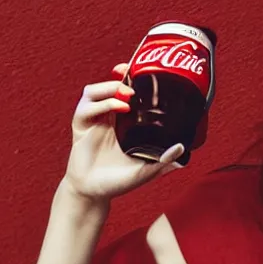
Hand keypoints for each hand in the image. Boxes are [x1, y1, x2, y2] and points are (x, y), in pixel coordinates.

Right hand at [62, 63, 184, 201]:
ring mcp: (92, 122)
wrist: (93, 194)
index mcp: (123, 123)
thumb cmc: (118, 182)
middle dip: (119, 74)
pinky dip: (101, 104)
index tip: (143, 69)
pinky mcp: (80, 129)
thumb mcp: (146, 170)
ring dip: (109, 88)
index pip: (126, 92)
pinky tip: (117, 108)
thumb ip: (163, 160)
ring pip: (93, 92)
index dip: (131, 78)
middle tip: (130, 72)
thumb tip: (182, 150)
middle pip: (109, 85)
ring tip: (127, 94)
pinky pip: (84, 109)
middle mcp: (107, 118)